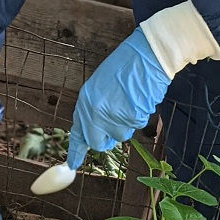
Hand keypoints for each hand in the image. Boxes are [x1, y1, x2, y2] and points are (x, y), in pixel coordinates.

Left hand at [67, 28, 169, 167]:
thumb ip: (94, 107)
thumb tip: (93, 128)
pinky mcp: (132, 117)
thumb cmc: (125, 65)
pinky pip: (136, 126)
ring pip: (121, 136)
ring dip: (126, 125)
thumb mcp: (100, 84)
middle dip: (106, 140)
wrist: (146, 54)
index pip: (78, 132)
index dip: (76, 151)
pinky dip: (140, 116)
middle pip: (97, 143)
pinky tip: (140, 98)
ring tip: (130, 101)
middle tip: (115, 127)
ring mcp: (114, 116)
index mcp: (86, 100)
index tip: (72, 164)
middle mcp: (96, 111)